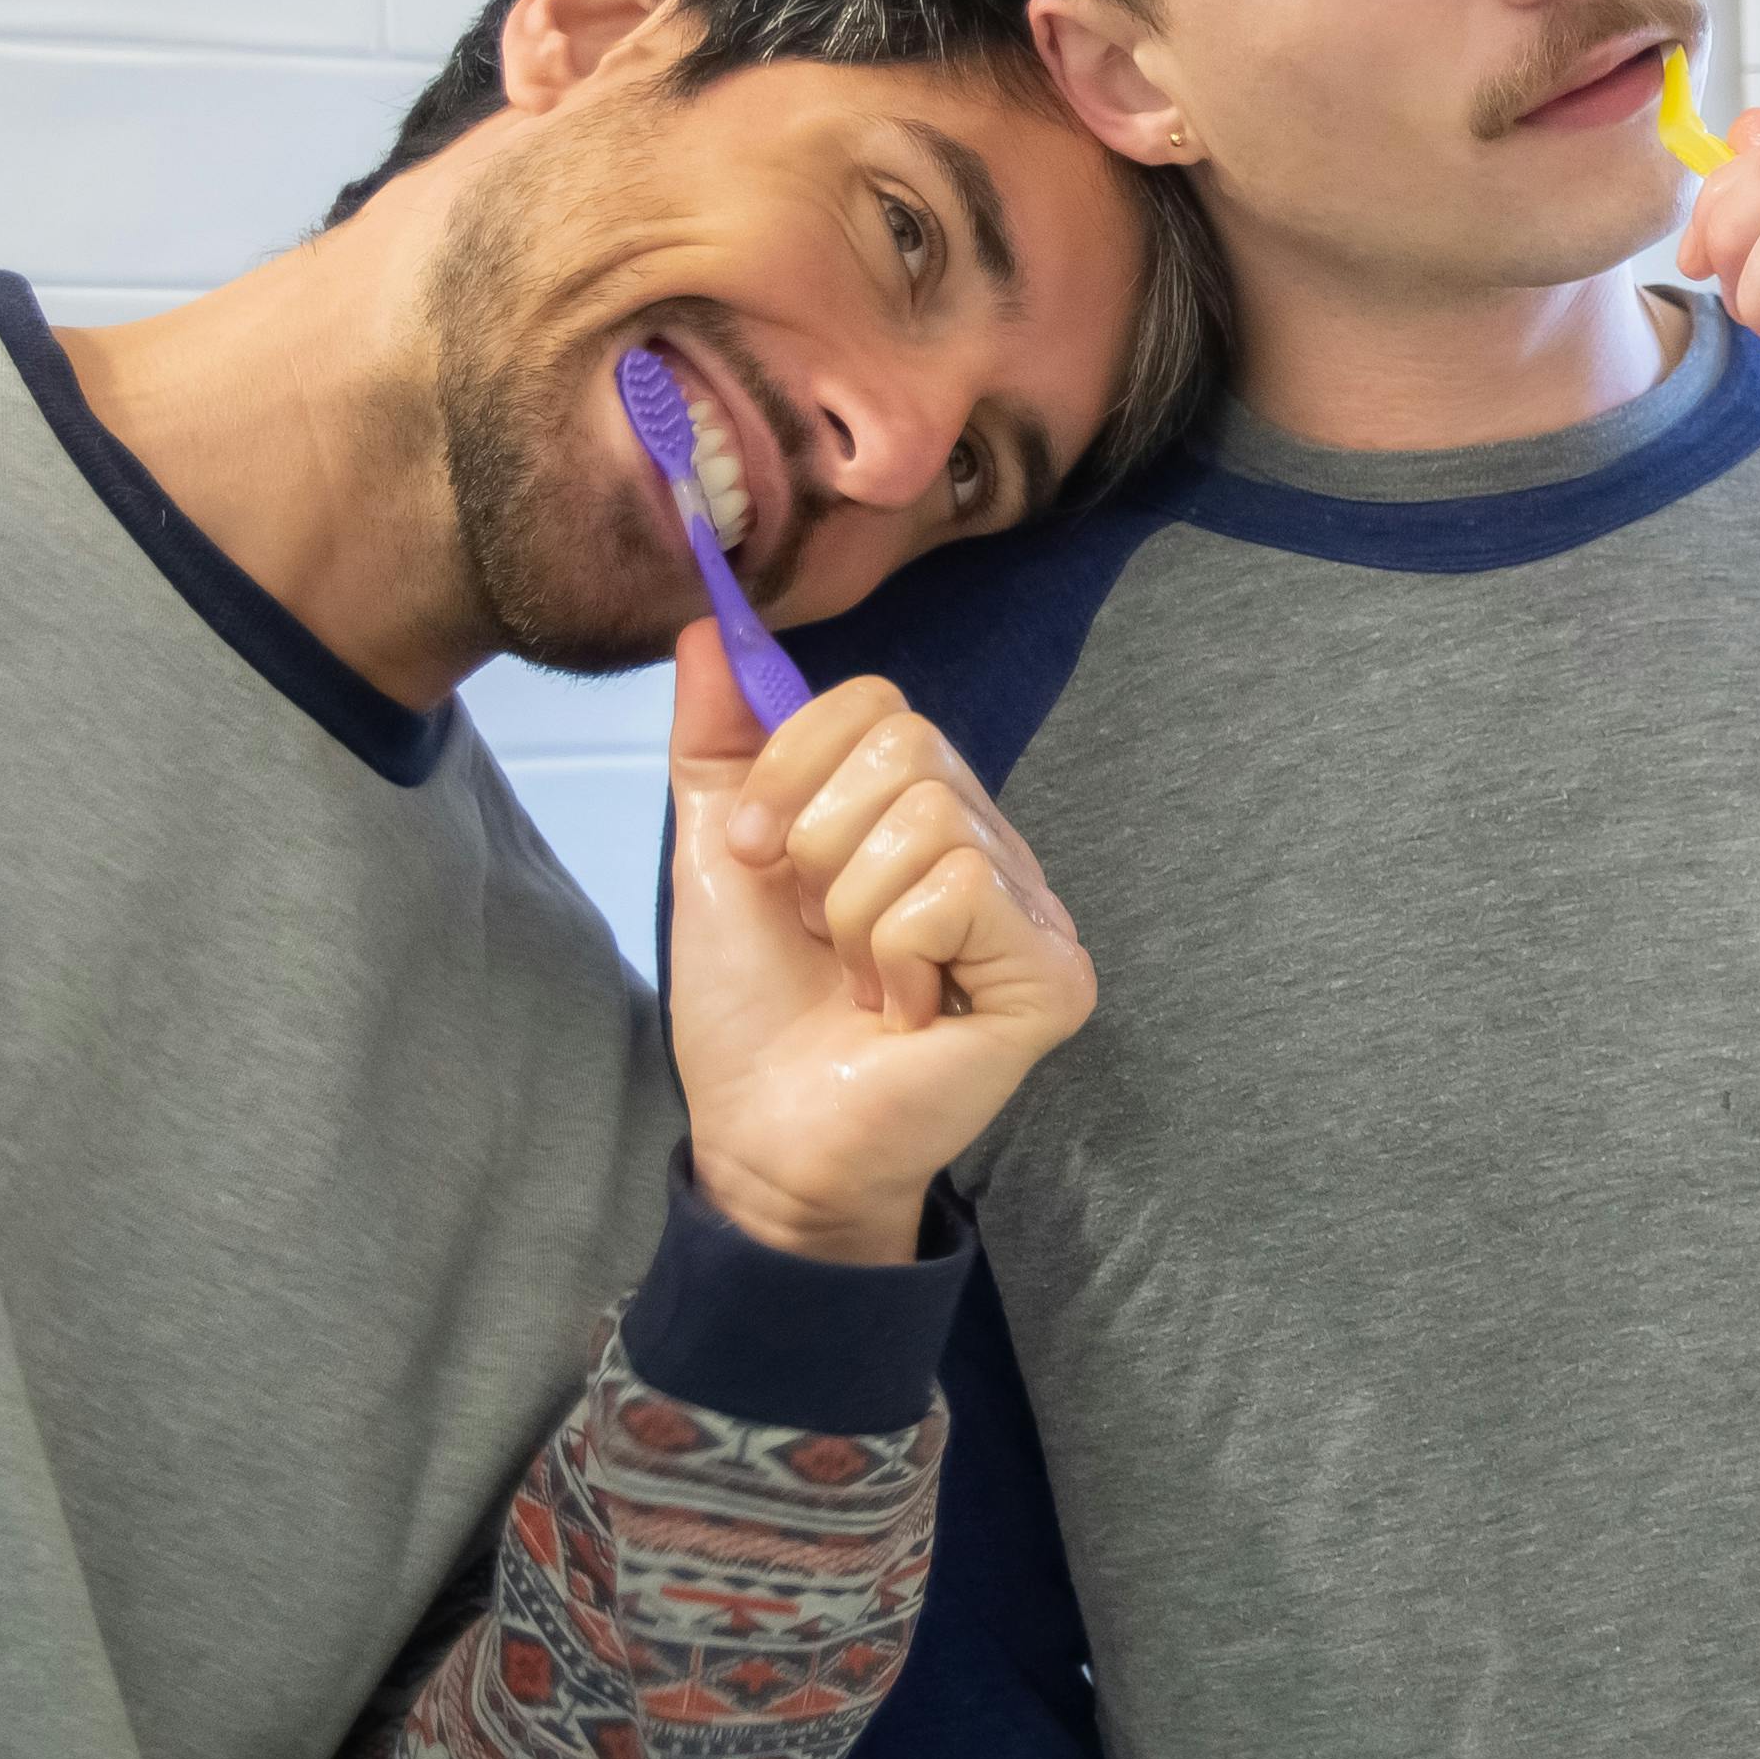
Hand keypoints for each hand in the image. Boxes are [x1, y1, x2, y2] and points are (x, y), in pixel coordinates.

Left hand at [662, 625, 1096, 1261]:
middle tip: (814, 931)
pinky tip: (903, 1012)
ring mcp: (1035, 912)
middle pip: (908, 747)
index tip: (754, 851)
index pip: (881, 703)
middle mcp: (993, 847)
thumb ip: (720, 738)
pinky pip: (957, 890)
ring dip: (850, 916)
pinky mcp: (1052, 974)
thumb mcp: (718, 852)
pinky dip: (895, 954)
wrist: (765, 1138)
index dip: (795, 760)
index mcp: (924, 811)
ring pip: (928, 820)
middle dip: (819, 843)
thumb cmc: (752, 1011)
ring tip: (862, 982)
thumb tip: (707, 620)